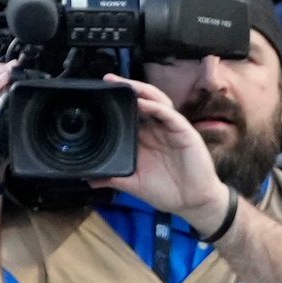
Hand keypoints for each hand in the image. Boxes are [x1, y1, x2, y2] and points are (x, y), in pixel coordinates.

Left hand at [94, 73, 227, 227]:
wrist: (192, 202)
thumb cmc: (165, 191)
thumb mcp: (133, 183)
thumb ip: (113, 178)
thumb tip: (89, 179)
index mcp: (143, 138)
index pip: (129, 113)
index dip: (116, 102)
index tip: (99, 94)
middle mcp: (156, 128)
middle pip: (142, 101)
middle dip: (127, 88)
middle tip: (108, 80)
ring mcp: (170, 128)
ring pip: (156, 101)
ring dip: (141, 90)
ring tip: (125, 84)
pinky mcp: (184, 132)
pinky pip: (170, 115)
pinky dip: (156, 107)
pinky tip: (144, 102)